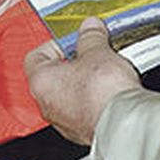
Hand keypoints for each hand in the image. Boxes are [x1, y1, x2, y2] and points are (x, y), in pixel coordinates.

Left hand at [25, 17, 140, 144]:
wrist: (122, 123)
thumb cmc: (102, 93)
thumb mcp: (97, 52)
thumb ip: (90, 37)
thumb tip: (89, 29)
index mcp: (41, 81)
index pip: (36, 56)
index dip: (55, 44)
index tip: (73, 39)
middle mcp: (47, 104)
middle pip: (54, 76)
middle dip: (74, 62)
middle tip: (91, 51)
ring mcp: (65, 121)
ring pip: (70, 94)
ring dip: (85, 81)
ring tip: (105, 70)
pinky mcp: (83, 130)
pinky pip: (84, 109)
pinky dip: (95, 98)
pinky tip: (110, 90)